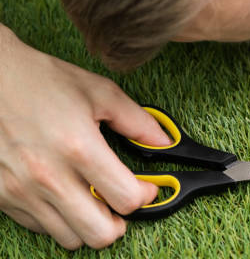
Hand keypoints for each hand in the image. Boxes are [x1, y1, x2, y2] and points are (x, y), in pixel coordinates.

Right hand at [0, 26, 171, 248]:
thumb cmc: (42, 81)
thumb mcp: (99, 92)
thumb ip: (137, 121)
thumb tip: (164, 142)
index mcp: (79, 147)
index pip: (126, 198)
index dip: (145, 195)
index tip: (146, 187)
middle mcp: (49, 176)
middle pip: (100, 233)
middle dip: (120, 222)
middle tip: (122, 203)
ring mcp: (22, 191)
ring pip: (71, 238)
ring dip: (90, 224)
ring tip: (95, 200)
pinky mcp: (2, 196)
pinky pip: (41, 228)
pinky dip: (61, 219)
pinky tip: (66, 195)